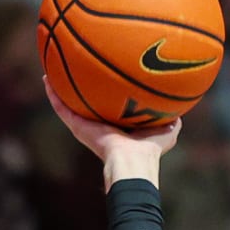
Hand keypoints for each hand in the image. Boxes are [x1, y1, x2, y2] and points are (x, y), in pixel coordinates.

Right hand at [43, 77, 179, 184]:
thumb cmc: (150, 149)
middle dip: (80, 88)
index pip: (110, 107)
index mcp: (119, 125)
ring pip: (69, 104)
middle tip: (73, 69)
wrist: (133, 160)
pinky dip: (53, 94)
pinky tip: (46, 78)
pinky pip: (61, 108)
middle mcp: (100, 124)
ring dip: (60, 88)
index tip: (103, 76)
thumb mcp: (167, 129)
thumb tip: (182, 109)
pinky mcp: (77, 126)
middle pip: (86, 103)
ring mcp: (86, 125)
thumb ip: (173, 119)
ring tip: (51, 69)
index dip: (106, 93)